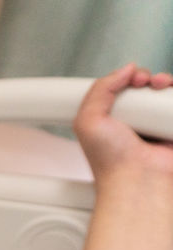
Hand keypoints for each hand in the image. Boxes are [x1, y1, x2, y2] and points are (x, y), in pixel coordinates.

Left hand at [73, 63, 172, 185]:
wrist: (137, 178)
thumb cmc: (110, 159)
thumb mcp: (87, 119)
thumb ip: (100, 89)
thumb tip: (126, 69)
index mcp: (111, 120)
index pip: (121, 89)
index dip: (127, 78)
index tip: (130, 79)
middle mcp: (134, 122)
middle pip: (146, 88)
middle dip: (148, 77)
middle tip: (146, 82)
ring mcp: (155, 125)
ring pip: (165, 95)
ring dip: (165, 82)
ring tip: (161, 84)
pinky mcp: (172, 127)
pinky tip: (171, 94)